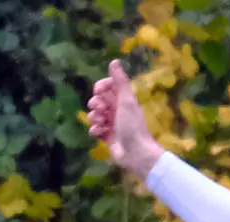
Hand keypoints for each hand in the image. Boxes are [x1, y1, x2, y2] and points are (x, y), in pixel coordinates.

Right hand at [88, 60, 163, 180]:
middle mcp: (117, 109)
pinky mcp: (107, 136)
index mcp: (124, 99)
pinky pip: (95, 128)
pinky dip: (95, 129)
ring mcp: (112, 123)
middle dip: (95, 103)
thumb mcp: (126, 100)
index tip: (98, 91)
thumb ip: (120, 81)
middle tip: (100, 109)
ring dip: (94, 117)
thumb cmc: (132, 125)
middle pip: (99, 99)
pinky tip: (99, 133)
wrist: (135, 152)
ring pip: (95, 114)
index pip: (107, 86)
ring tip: (100, 123)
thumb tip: (114, 61)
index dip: (100, 86)